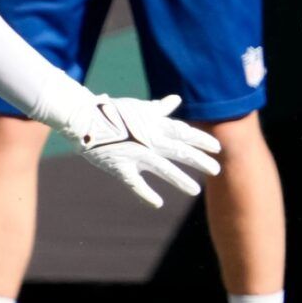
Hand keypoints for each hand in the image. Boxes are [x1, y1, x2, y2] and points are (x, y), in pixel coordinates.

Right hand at [63, 94, 221, 207]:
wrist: (84, 118)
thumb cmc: (113, 112)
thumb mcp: (139, 107)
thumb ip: (160, 108)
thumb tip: (176, 99)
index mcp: (153, 124)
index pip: (183, 132)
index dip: (201, 140)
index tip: (217, 148)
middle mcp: (148, 139)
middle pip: (179, 151)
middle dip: (199, 161)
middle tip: (216, 170)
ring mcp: (135, 154)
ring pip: (162, 168)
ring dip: (180, 180)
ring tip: (195, 190)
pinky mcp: (119, 167)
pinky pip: (135, 183)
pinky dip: (146, 194)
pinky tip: (158, 203)